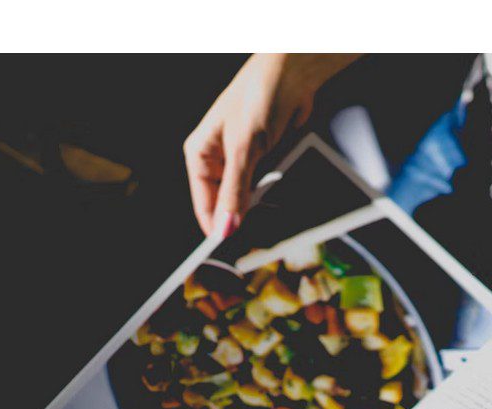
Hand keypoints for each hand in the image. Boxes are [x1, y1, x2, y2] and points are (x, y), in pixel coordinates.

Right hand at [184, 53, 360, 234]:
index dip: (215, 227)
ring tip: (272, 215)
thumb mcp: (245, 149)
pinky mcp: (263, 158)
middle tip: (257, 237)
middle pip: (226, 203)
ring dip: (260, 206)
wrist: (292, 76)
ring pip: (248, 197)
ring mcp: (241, 160)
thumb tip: (226, 226)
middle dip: (241, 218)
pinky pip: (266, 186)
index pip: (202, 203)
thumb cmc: (259, 98)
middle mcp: (217, 159)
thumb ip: (236, 191)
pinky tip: (282, 199)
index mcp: (200, 154)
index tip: (228, 250)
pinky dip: (274, 194)